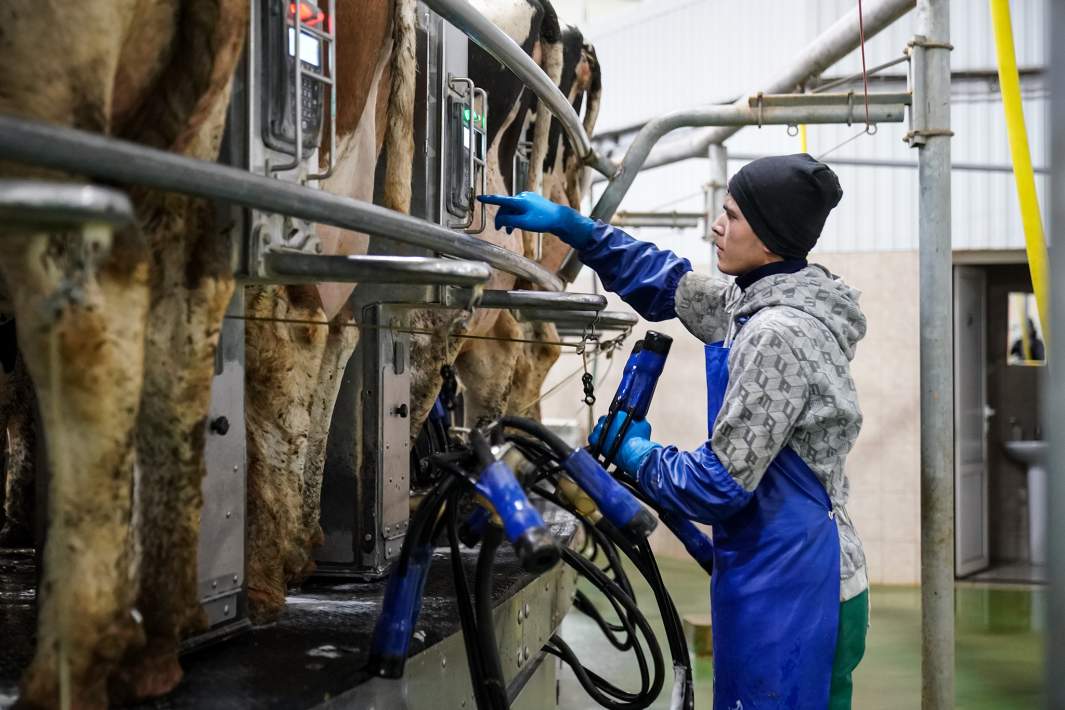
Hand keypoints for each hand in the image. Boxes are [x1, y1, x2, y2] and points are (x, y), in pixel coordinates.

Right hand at [478, 192, 596, 248]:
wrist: (560, 218)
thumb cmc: (542, 221)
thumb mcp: (522, 223)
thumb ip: (508, 220)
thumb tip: (498, 219)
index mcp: (518, 201)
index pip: (500, 200)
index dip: (488, 200)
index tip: (479, 198)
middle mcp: (522, 196)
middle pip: (506, 207)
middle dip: (502, 218)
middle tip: (500, 230)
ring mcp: (528, 198)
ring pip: (513, 208)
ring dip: (510, 219)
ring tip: (510, 231)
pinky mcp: (533, 201)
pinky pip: (520, 208)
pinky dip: (517, 216)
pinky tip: (519, 225)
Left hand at [590, 413, 660, 476]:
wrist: (634, 455)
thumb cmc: (638, 441)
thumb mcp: (643, 426)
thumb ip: (639, 420)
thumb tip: (638, 419)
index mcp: (618, 415)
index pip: (615, 413)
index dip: (618, 420)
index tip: (620, 424)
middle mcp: (608, 421)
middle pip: (605, 420)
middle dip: (609, 425)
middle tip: (614, 432)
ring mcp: (601, 431)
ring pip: (598, 428)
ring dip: (602, 432)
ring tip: (608, 438)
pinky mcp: (596, 442)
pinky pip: (593, 438)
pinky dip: (596, 440)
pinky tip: (601, 443)